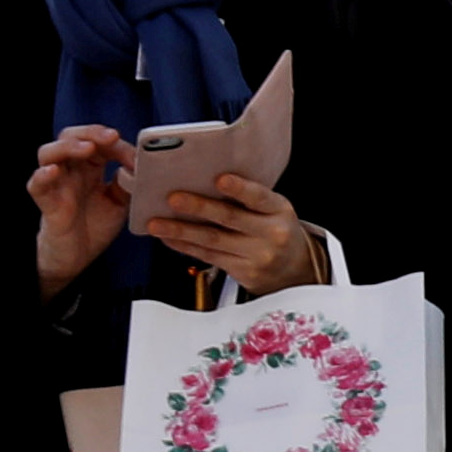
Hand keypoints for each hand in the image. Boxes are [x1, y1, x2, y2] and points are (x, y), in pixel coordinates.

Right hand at [30, 126, 133, 299]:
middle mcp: (71, 170)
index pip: (99, 143)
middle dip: (91, 133)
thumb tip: (142, 167)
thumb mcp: (120, 201)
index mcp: (90, 166)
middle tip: (111, 137)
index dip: (117, 145)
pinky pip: (36, 185)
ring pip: (48, 153)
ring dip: (68, 147)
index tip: (137, 155)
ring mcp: (56, 184)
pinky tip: (53, 171)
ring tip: (87, 148)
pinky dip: (42, 176)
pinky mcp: (46, 202)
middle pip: (70, 137)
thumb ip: (129, 184)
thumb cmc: (95, 223)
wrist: (78, 254)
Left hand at [138, 170, 323, 297]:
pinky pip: (208, 256)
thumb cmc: (275, 231)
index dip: (240, 188)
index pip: (259, 197)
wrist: (295, 270)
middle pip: (230, 218)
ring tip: (156, 223)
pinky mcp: (243, 272)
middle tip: (173, 198)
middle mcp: (271, 233)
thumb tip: (203, 180)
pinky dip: (185, 246)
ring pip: (213, 240)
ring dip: (181, 230)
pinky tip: (168, 238)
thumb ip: (247, 199)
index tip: (220, 179)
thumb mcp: (273, 211)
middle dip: (199, 207)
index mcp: (279, 210)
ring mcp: (257, 255)